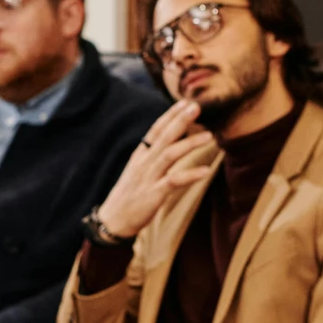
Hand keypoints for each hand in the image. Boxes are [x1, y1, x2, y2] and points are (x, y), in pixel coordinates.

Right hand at [94, 99, 216, 239]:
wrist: (113, 219)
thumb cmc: (129, 195)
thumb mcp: (138, 171)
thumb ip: (153, 156)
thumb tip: (169, 143)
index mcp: (140, 155)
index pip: (156, 129)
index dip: (171, 115)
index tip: (185, 103)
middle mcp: (144, 162)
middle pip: (164, 137)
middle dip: (180, 121)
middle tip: (196, 106)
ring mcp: (149, 177)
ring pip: (169, 155)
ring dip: (189, 144)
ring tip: (209, 135)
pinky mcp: (154, 194)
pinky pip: (174, 181)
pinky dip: (190, 175)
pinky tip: (206, 170)